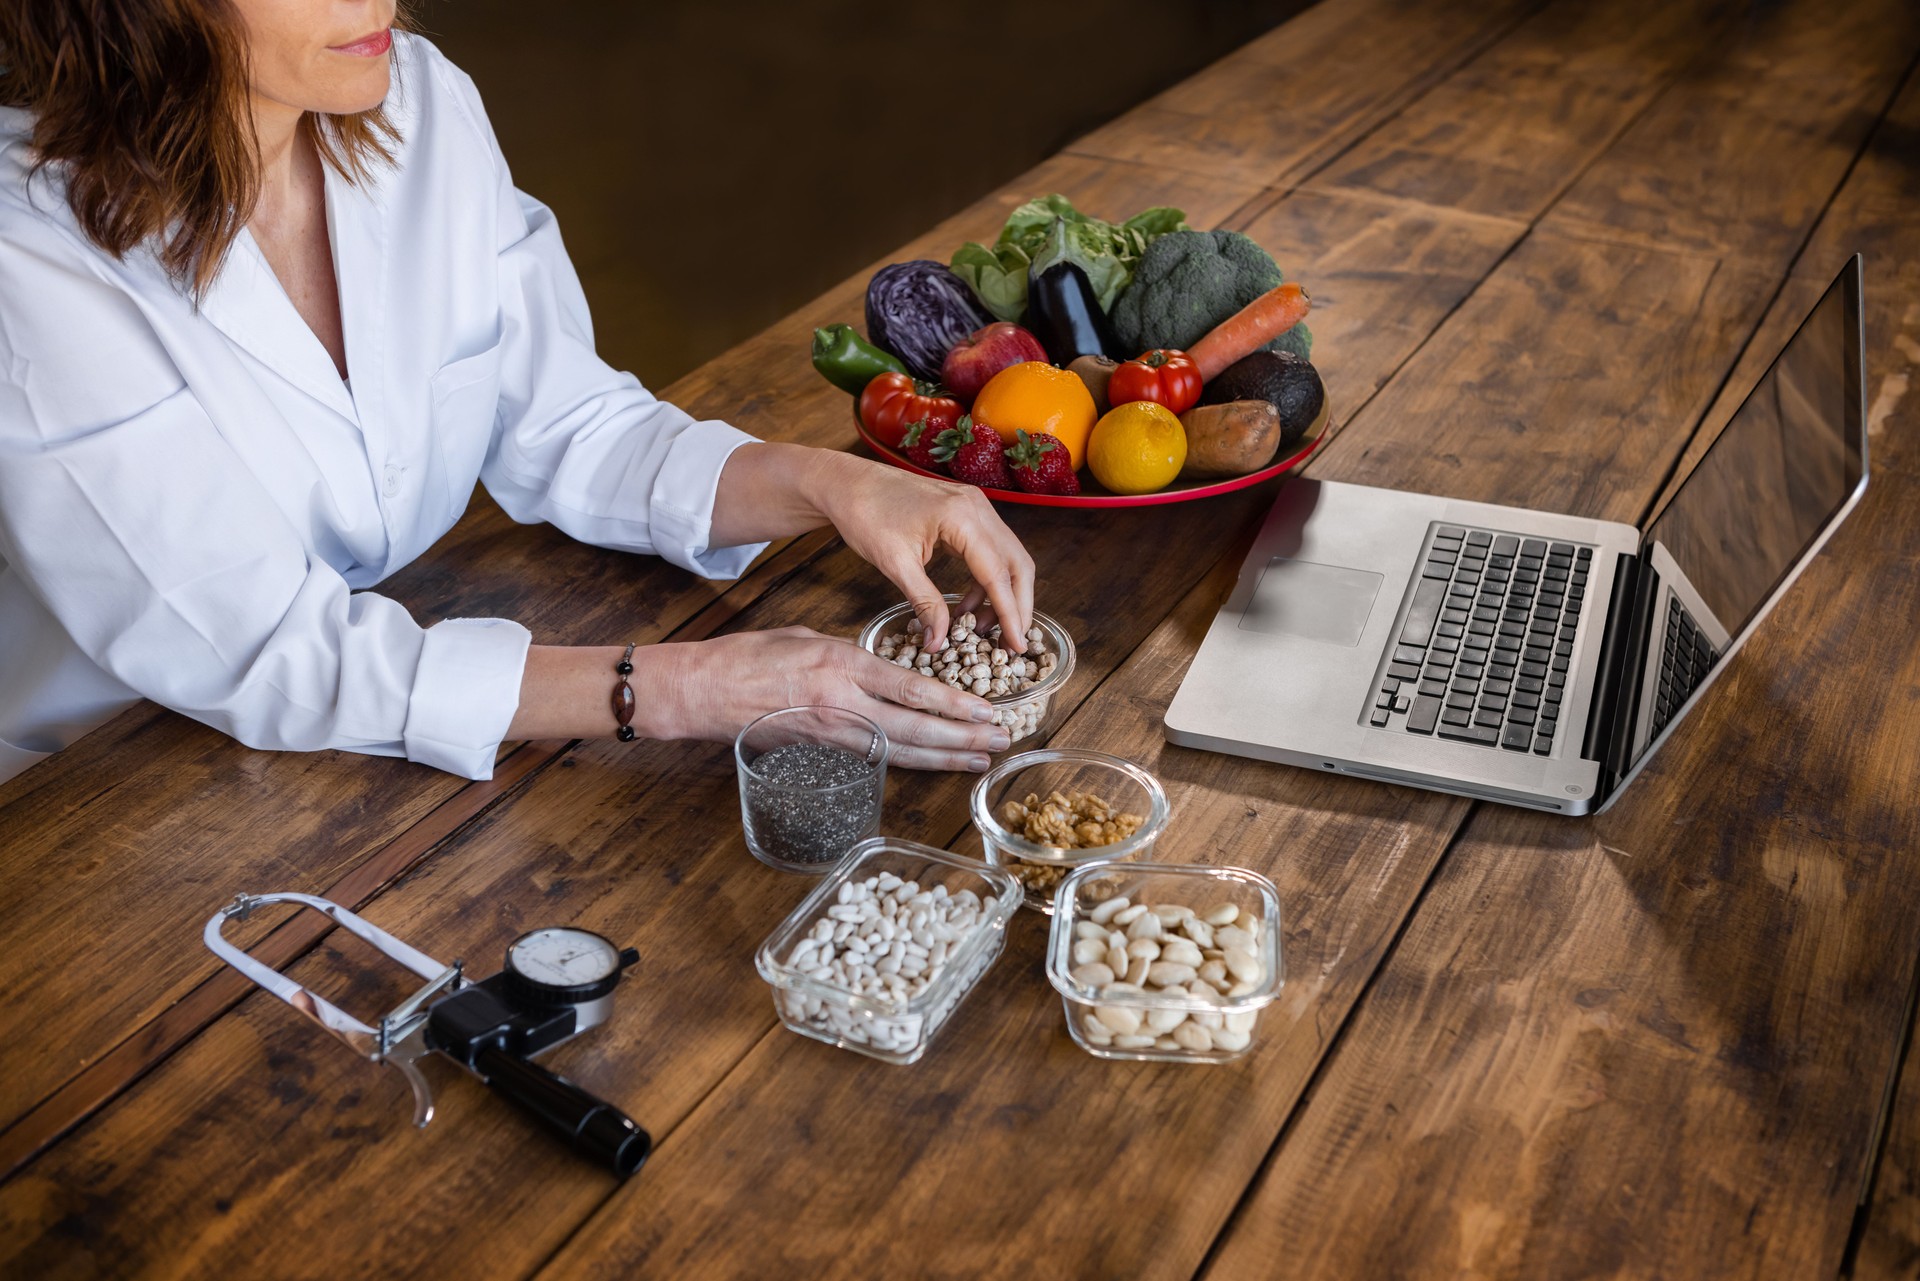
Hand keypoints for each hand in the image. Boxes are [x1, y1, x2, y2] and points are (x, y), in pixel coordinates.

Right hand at [635, 627, 1009, 769]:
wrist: (703, 691)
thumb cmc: (749, 657)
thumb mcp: (808, 639)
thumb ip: (851, 657)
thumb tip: (882, 671)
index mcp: (843, 666)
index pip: (913, 689)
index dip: (956, 704)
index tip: (987, 709)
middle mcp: (844, 704)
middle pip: (917, 728)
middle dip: (963, 737)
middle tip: (1000, 740)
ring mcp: (833, 734)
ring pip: (901, 751)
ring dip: (944, 758)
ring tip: (979, 759)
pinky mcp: (821, 752)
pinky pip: (875, 759)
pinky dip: (908, 763)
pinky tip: (932, 765)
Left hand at [814, 458, 1034, 653]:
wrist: (848, 483)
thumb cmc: (865, 514)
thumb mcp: (895, 564)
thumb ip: (924, 604)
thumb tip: (939, 642)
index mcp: (962, 518)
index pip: (998, 574)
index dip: (1010, 614)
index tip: (1017, 646)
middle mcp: (977, 508)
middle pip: (1017, 564)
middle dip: (1018, 606)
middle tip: (1011, 642)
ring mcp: (975, 506)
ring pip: (1008, 557)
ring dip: (1003, 595)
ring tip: (980, 627)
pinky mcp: (967, 511)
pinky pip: (990, 550)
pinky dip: (986, 580)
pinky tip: (966, 604)